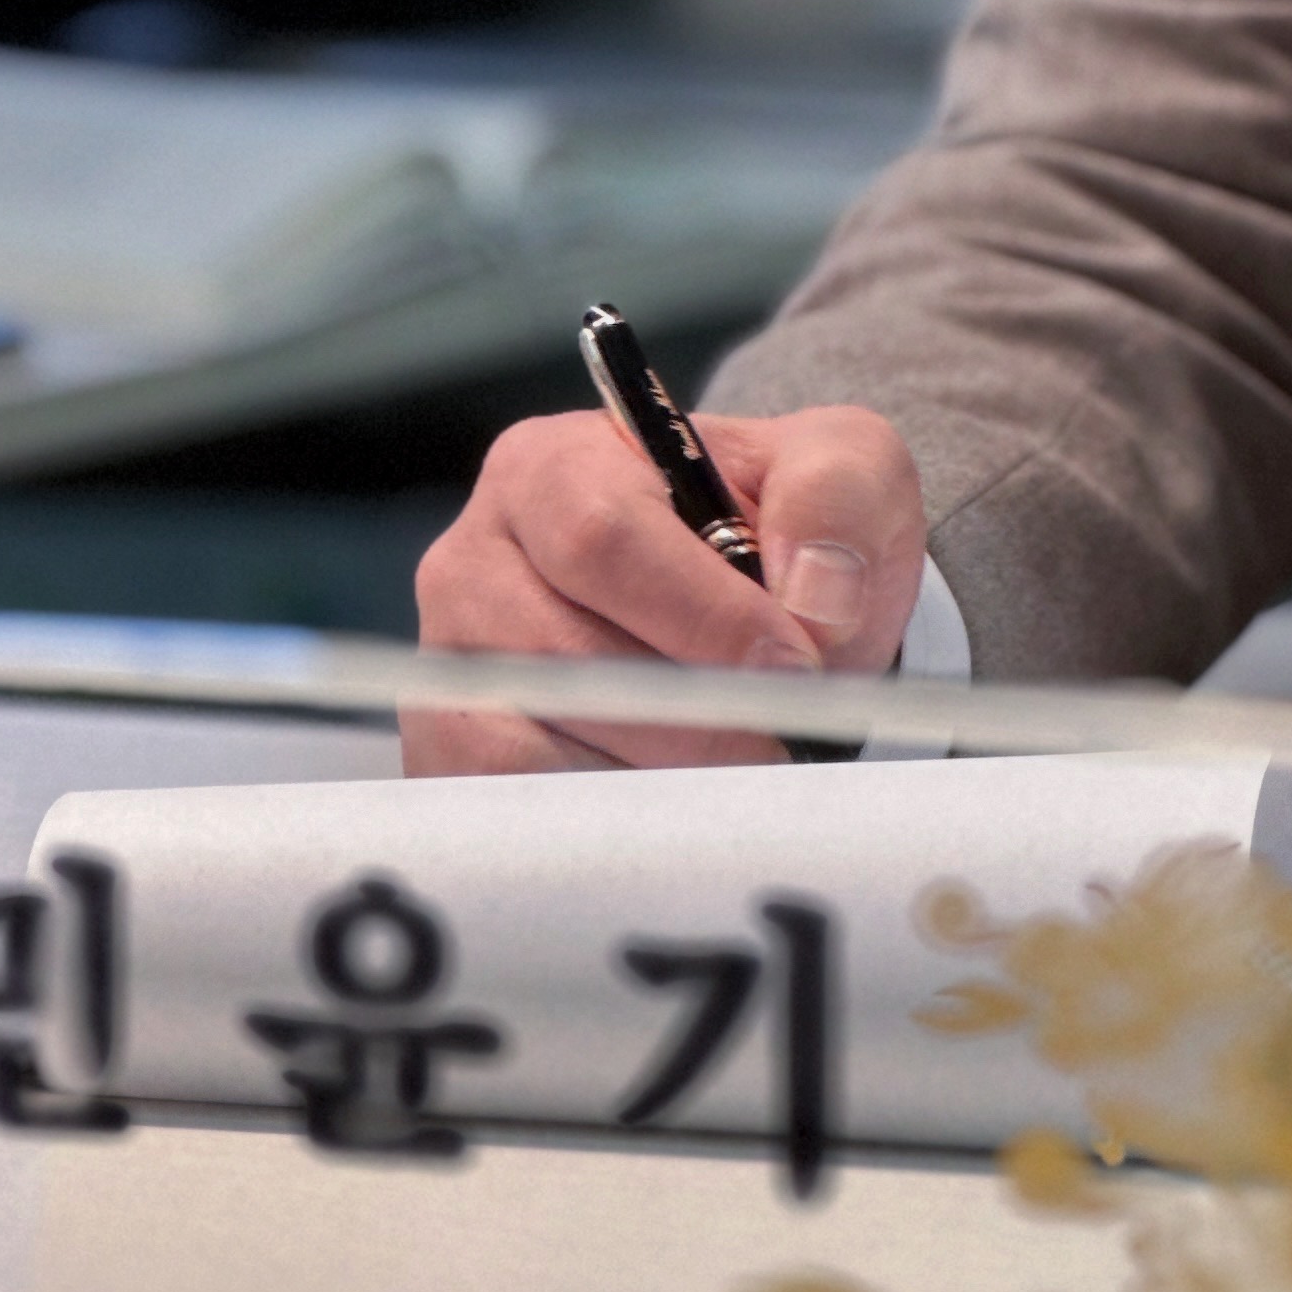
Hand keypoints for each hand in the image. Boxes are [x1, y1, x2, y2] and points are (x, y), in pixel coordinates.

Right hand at [402, 401, 926, 774]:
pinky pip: (520, 812)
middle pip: (564, 656)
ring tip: (741, 773)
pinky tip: (682, 809)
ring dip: (659, 779)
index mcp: (555, 466)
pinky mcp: (455, 758)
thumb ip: (835, 496)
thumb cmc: (780, 529)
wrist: (751, 609)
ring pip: (538, 748)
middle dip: (693, 717)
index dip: (704, 615)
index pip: (604, 539)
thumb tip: (812, 597)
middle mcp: (476, 559)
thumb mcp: (838, 466)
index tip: (793, 668)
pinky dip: (611, 826)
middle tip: (782, 745)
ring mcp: (454, 668)